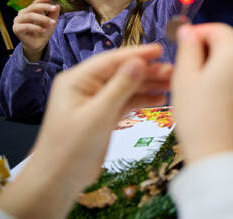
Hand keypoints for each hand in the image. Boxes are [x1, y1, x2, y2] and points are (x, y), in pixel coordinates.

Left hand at [0, 44, 171, 218]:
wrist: (58, 182)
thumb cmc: (72, 147)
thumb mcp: (98, 115)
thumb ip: (120, 87)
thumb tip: (140, 61)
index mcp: (78, 80)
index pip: (112, 60)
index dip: (137, 54)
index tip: (161, 50)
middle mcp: (86, 86)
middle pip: (122, 72)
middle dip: (148, 71)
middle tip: (174, 71)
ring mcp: (95, 101)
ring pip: (127, 87)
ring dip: (149, 85)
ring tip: (173, 83)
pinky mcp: (103, 115)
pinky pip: (126, 101)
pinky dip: (143, 99)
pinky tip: (161, 98)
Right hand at [13, 0, 59, 61]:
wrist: (38, 45)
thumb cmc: (44, 31)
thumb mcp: (51, 22)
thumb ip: (54, 14)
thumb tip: (57, 5)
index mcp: (30, 10)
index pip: (35, 2)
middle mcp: (22, 13)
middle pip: (33, 7)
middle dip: (45, 7)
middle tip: (54, 9)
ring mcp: (18, 21)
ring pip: (30, 15)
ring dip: (42, 18)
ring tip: (52, 23)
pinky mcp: (16, 29)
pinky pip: (26, 26)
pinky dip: (36, 27)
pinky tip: (43, 30)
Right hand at [171, 23, 232, 163]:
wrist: (219, 151)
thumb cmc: (198, 113)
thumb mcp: (185, 75)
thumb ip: (188, 47)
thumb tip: (188, 29)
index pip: (217, 28)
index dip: (197, 32)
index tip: (179, 43)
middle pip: (227, 42)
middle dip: (205, 47)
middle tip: (182, 64)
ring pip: (231, 59)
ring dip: (212, 62)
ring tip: (191, 81)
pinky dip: (221, 76)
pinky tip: (205, 93)